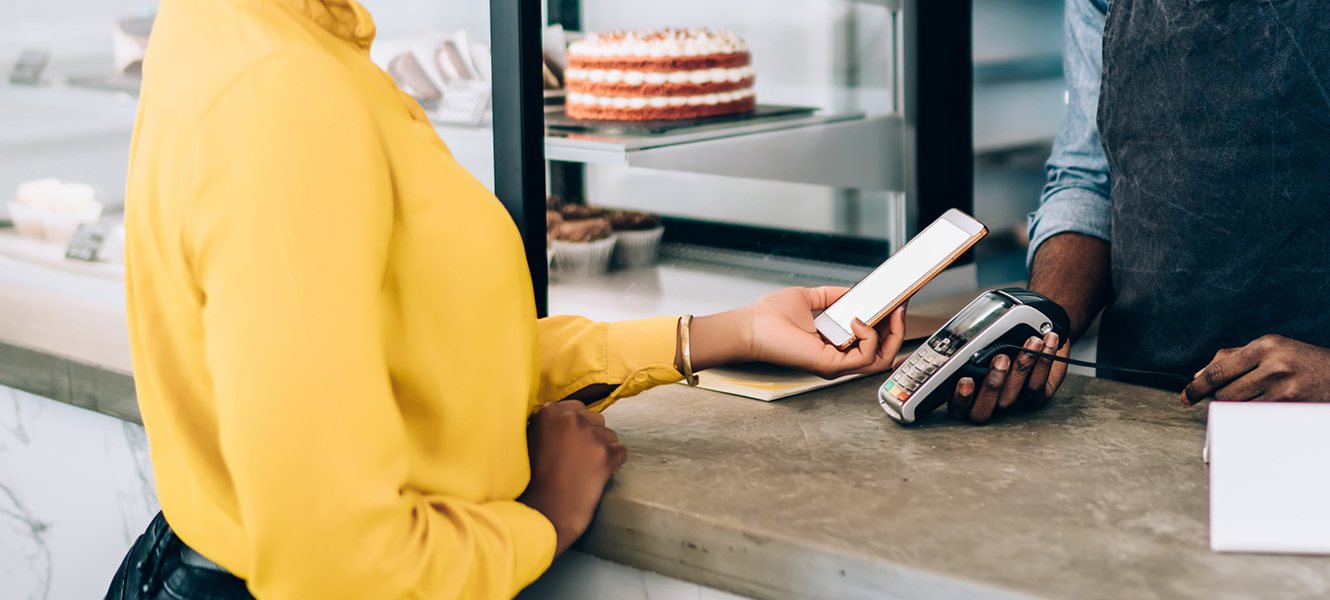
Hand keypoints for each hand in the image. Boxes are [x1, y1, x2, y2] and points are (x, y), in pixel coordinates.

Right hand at [518, 400, 627, 555]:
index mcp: (550, 413)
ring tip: (586, 471)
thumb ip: (550, 426)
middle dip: (591, 436)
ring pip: (610, 436)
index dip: (577, 427)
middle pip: (596, 419)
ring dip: (603, 451)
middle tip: (579, 459)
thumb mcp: (530, 442)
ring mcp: (591, 437)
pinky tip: (597, 477)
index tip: (571, 442)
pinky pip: (621, 453)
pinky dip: (613, 465)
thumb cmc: (532, 483)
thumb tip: (567, 421)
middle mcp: (572, 420)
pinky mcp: (606, 456)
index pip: (577, 408)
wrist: (543, 513)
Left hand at [739, 286, 906, 378]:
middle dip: (898, 331)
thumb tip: (852, 291)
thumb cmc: (769, 318)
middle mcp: (837, 359)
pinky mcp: (831, 365)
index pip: (873, 344)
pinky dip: (870, 337)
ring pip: (881, 360)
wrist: (750, 326)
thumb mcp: (810, 299)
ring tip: (889, 314)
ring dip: (891, 334)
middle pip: (884, 355)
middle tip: (900, 310)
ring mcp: (836, 365)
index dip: (890, 327)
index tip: (897, 306)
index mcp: (834, 346)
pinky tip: (858, 321)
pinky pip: (865, 357)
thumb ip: (832, 296)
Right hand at [949, 332, 1067, 422]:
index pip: (958, 407)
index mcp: (969, 393)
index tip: (965, 380)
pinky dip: (1043, 359)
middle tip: (1001, 359)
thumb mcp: (981, 341)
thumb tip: (965, 341)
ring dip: (1022, 366)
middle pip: (983, 410)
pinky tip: (1047, 341)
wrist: (1035, 337)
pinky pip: (1037, 385)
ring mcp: (1012, 402)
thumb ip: (969, 347)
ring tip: (1031, 342)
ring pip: (1011, 396)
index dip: (961, 398)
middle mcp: (989, 402)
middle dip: (992, 385)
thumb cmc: (1002, 339)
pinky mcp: (1037, 397)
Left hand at [1183, 335, 1329, 404]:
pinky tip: (1263, 406)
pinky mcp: (1292, 409)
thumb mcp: (1269, 348)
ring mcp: (1284, 390)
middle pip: (1225, 393)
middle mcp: (1274, 366)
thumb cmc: (1301, 361)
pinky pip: (1256, 418)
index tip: (1187, 396)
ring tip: (1254, 396)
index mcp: (1265, 346)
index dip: (1196, 387)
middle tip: (1233, 393)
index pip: (1218, 371)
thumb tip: (1200, 375)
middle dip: (1220, 397)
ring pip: (1239, 408)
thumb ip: (1232, 358)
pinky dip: (1251, 415)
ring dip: (1237, 407)